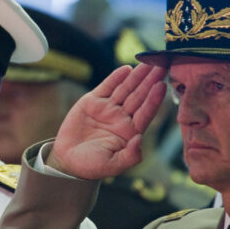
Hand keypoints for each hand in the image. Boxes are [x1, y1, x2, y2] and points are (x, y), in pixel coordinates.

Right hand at [47, 64, 166, 178]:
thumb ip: (130, 156)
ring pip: (125, 89)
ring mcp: (108, 109)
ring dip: (137, 76)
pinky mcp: (92, 102)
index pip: (146, 112)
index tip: (162, 85)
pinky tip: (126, 69)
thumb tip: (139, 139)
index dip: (154, 99)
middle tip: (162, 65)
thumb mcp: (113, 166)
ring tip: (147, 62)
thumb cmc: (91, 166)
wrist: (67, 161)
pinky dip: (115, 78)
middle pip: (139, 96)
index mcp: (130, 132)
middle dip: (150, 81)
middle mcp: (122, 118)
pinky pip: (107, 87)